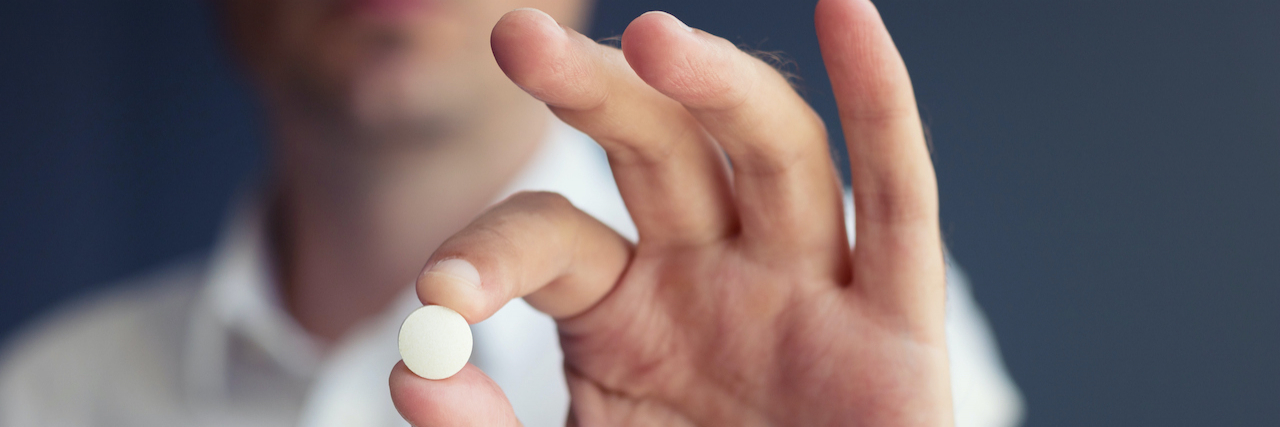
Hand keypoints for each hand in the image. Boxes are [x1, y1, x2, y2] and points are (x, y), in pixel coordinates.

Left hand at [390, 0, 950, 424]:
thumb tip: (413, 366)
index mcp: (622, 311)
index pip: (549, 234)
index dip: (492, 251)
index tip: (443, 300)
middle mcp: (712, 276)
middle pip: (657, 148)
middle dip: (594, 88)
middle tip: (518, 37)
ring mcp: (804, 287)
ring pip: (772, 152)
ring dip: (718, 84)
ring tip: (651, 38)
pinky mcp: (898, 324)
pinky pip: (900, 201)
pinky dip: (881, 105)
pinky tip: (846, 15)